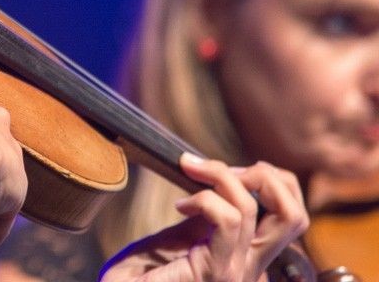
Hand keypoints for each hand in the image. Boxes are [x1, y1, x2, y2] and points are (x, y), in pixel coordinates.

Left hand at [100, 154, 309, 281]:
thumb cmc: (143, 271)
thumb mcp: (183, 233)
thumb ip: (208, 214)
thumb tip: (218, 178)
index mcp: (248, 256)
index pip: (291, 215)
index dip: (271, 181)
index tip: (226, 170)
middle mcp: (250, 267)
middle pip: (295, 215)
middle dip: (265, 176)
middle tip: (220, 167)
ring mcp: (237, 273)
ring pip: (252, 209)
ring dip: (219, 175)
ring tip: (188, 171)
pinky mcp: (216, 274)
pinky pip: (228, 221)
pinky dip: (204, 199)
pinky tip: (180, 205)